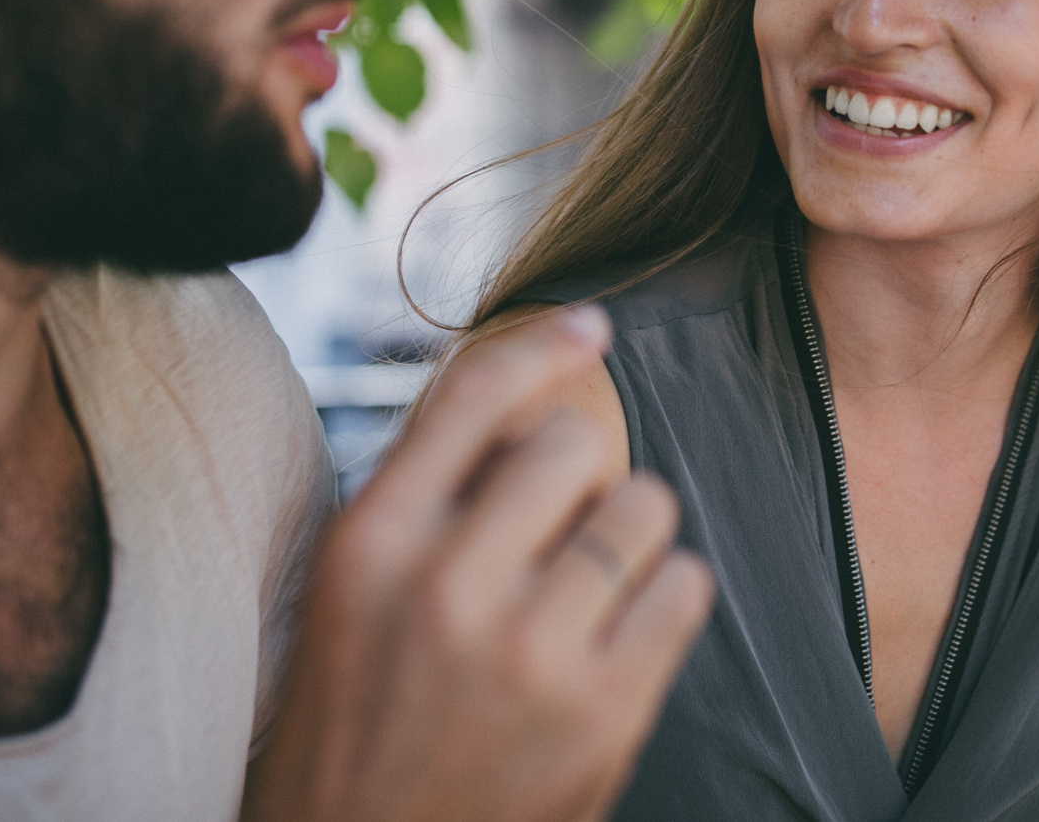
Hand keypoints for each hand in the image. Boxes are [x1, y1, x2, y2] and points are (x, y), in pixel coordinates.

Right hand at [243, 307, 713, 821]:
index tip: (593, 326)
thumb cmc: (362, 712)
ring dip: (631, 534)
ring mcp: (531, 651)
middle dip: (580, 475)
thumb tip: (531, 387)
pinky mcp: (605, 711)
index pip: (471, 393)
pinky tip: (625, 631)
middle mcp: (448, 584)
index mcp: (372, 539)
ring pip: (644, 505)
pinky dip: (668, 596)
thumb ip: (423, 488)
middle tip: (558, 533)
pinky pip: (686, 587)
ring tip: (590, 587)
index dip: (545, 344)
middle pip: (574, 442)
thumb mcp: (352, 586)